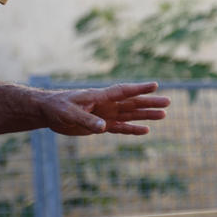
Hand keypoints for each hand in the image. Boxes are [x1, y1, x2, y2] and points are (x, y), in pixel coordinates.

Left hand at [38, 82, 169, 135]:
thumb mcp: (70, 114)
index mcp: (99, 96)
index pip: (123, 91)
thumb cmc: (57, 107)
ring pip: (130, 114)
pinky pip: (121, 127)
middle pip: (132, 102)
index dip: (138, 89)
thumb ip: (86, 120)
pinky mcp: (100, 125)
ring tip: (163, 115)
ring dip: (146, 115)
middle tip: (168, 102)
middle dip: (149, 102)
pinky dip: (133, 129)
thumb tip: (104, 127)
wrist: (48, 112)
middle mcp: (105, 104)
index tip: (155, 85)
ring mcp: (105, 114)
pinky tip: (146, 130)